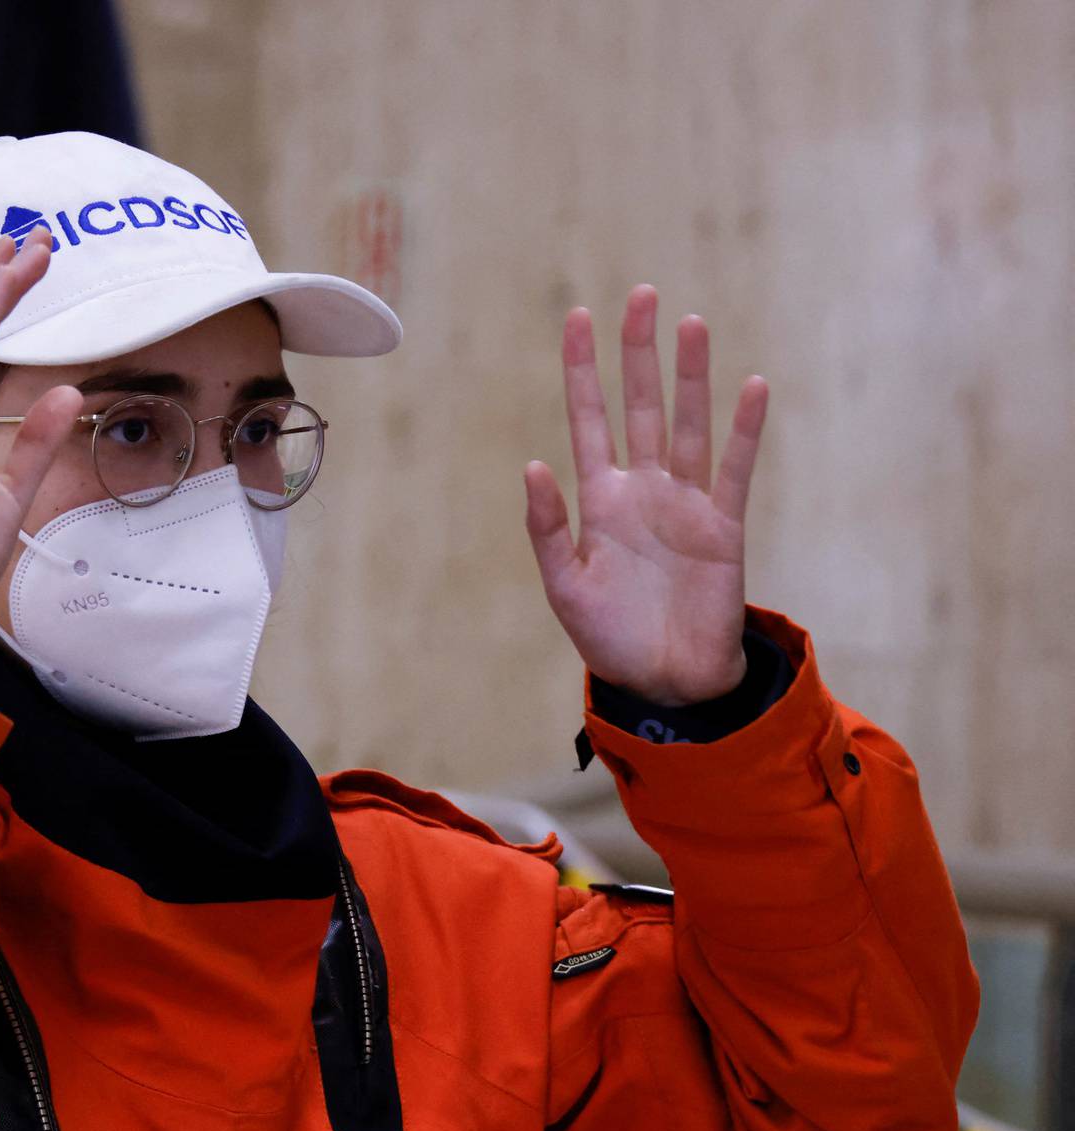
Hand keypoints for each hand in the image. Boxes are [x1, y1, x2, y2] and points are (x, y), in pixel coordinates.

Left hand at [523, 285, 768, 705]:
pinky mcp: (723, 526)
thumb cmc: (610, 637)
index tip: (579, 317)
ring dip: (690, 377)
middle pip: (642, 406)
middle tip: (642, 296)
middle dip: (639, 354)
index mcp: (600, 499)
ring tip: (690, 324)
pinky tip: (751, 386)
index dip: (584, 370)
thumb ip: (548, 527)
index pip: (589, 418)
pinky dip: (743, 430)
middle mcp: (643, 489)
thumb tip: (533, 465)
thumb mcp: (565, 585)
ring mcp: (685, 503)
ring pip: (689, 425)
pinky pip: (734, 469)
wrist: (665, 681)